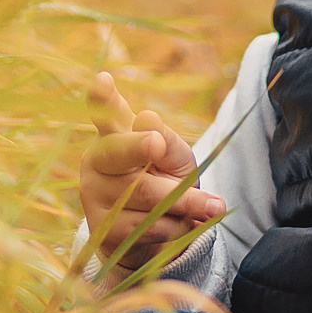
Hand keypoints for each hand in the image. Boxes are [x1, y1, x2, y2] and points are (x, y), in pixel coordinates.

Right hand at [79, 71, 224, 273]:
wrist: (150, 231)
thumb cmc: (162, 179)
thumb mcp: (173, 156)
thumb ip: (166, 140)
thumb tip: (148, 121)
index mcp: (114, 134)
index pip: (106, 112)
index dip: (102, 98)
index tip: (103, 81)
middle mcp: (97, 161)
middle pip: (119, 151)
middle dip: (139, 147)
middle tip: (157, 143)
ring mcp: (96, 196)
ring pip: (148, 195)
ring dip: (188, 202)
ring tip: (215, 206)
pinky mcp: (105, 230)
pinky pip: (151, 226)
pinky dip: (179, 226)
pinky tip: (185, 223)